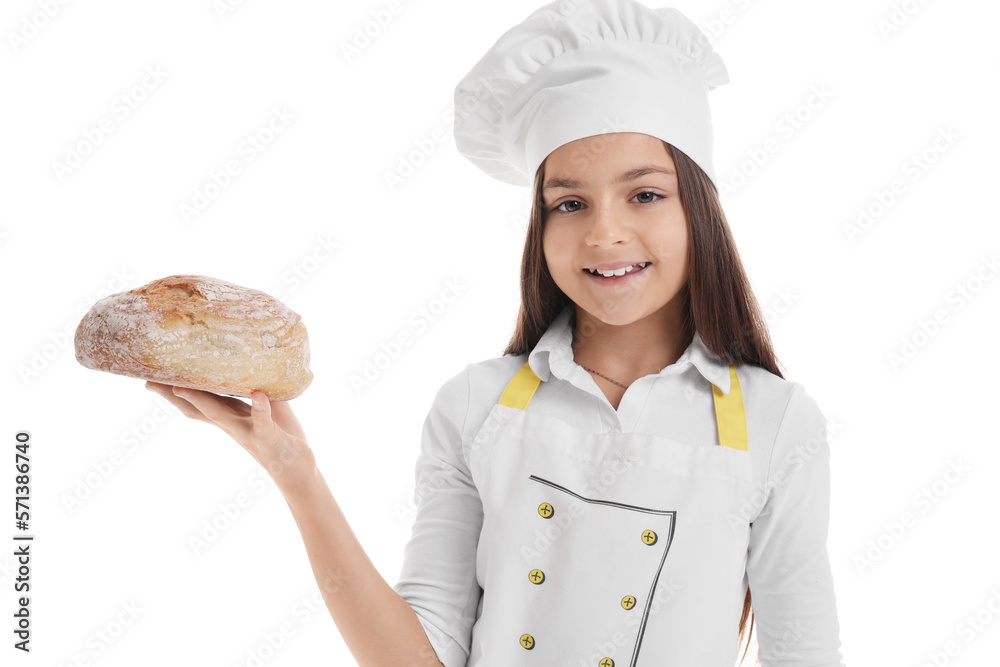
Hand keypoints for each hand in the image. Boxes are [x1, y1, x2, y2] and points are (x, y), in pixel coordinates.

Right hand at [145, 381, 315, 489]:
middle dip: (175, 395)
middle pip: (199, 408)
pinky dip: (260, 409)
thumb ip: (255, 388)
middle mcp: (233, 425)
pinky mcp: (269, 438)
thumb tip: (250, 360)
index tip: (151, 377)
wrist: (298, 469)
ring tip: (186, 387)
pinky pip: (263, 422)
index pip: (199, 400)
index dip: (176, 390)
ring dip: (204, 401)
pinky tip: (257, 395)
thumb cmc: (282, 435)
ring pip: (221, 416)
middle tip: (151, 383)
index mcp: (231, 416)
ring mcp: (248, 432)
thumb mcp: (267, 407)